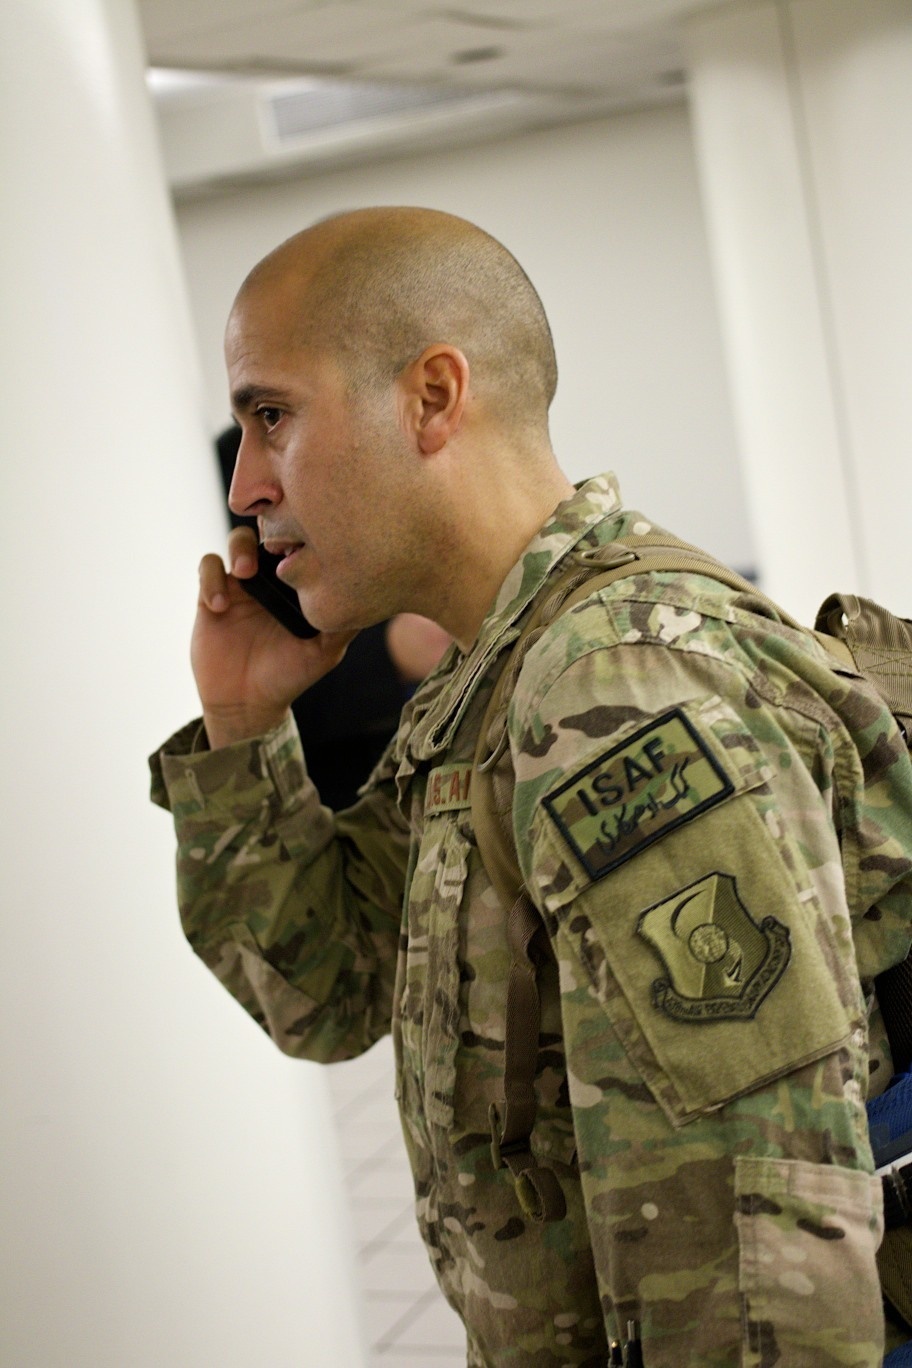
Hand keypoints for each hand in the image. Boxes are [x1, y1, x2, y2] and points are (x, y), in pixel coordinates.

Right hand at [192, 525, 354, 747]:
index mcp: (298, 585)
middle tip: (277, 552)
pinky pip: (208, 568)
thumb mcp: (325, 652)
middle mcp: (271, 578)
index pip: (302, 543)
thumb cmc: (289, 675)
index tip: (308, 545)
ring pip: (239, 541)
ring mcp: (242, 584)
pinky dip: (212, 579)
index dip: (304, 533)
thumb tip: (371, 599)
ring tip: (246, 573)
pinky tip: (220, 606)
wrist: (248, 702)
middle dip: (273, 529)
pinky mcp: (212, 595)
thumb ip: (343, 625)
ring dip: (242, 549)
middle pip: (271, 530)